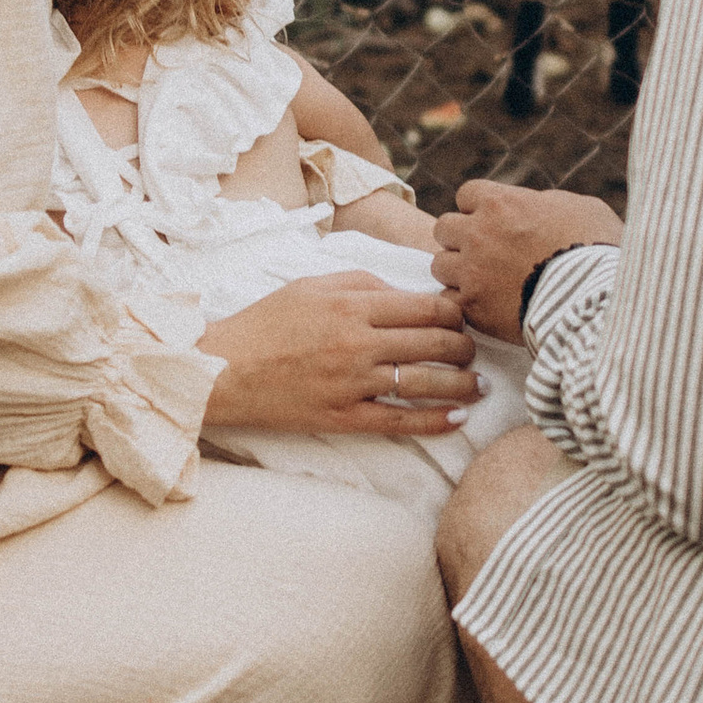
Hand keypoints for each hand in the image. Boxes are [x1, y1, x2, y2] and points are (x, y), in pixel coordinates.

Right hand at [199, 274, 477, 441]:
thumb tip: (407, 292)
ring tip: (479, 385)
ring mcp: (352, 382)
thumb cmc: (266, 323)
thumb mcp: (311, 285)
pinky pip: (401, 420)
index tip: (462, 319)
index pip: (426, 307)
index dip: (456, 313)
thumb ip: (361, 282)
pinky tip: (458, 417)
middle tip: (473, 352)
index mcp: (351, 305)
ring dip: (462, 384)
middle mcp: (357, 342)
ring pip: (425, 382)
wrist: (223, 369)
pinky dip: (435, 420)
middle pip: (435, 343)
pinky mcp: (343, 416)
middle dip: (465, 347)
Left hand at [432, 181, 620, 341]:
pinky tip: (485, 306)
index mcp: (502, 203)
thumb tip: (537, 205)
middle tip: (484, 252)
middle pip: (444, 227)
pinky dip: (463, 302)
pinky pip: (449, 299)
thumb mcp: (581, 208)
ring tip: (484, 281)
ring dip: (458, 271)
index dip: (480, 208)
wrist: (593, 300)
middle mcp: (478, 233)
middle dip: (461, 238)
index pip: (467, 194)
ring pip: (440, 264)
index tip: (495, 222)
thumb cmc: (596, 249)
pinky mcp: (472, 306)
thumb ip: (547, 202)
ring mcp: (471, 271)